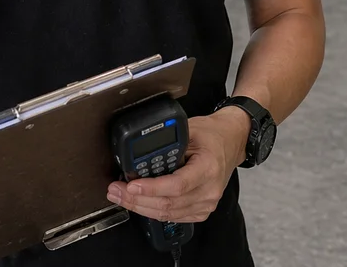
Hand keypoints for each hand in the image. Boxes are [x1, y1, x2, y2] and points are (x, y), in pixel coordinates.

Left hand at [107, 109, 249, 223]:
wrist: (230, 142)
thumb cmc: (211, 135)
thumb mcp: (190, 130)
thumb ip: (167, 143)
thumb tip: (139, 153)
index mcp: (208, 168)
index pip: (177, 185)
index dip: (151, 189)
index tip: (131, 185)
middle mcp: (209, 190)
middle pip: (168, 204)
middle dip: (136, 200)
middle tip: (115, 191)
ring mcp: (207, 203)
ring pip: (168, 214)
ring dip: (141, 207)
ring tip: (121, 197)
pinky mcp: (201, 211)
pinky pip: (174, 217)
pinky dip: (153, 212)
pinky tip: (139, 204)